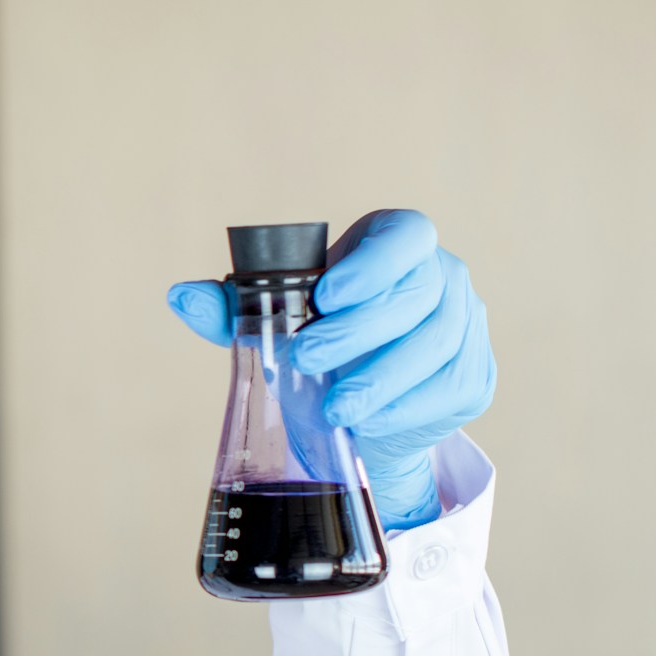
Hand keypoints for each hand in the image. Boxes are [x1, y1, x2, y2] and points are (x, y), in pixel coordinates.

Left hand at [166, 209, 496, 531]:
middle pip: (418, 294)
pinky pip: (447, 388)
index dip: (372, 263)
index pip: (405, 235)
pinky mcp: (474, 378)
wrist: (357, 418)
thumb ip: (230, 310)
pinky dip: (405, 408)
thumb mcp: (270, 328)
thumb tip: (181, 296)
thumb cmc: (316, 353)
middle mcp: (443, 277)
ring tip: (335, 406)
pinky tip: (369, 420)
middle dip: (360, 330)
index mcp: (396, 245)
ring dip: (381, 377)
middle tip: (308, 360)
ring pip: (436, 344)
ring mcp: (467, 326)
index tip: (326, 296)